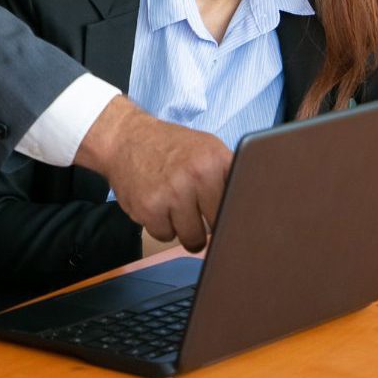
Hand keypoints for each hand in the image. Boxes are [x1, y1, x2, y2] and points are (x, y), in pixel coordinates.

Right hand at [75, 96, 231, 251]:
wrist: (125, 139)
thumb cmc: (170, 147)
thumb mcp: (207, 148)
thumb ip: (228, 174)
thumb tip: (251, 209)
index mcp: (214, 161)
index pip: (238, 205)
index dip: (234, 215)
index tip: (231, 219)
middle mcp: (194, 176)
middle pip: (217, 227)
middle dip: (208, 223)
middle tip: (196, 206)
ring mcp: (171, 194)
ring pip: (192, 238)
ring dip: (184, 228)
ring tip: (175, 205)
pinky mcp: (148, 209)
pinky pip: (165, 236)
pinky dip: (161, 226)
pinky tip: (157, 205)